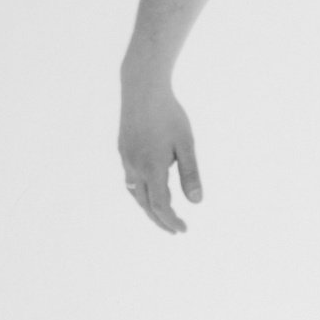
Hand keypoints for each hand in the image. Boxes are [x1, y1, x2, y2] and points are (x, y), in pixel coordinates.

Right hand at [119, 77, 201, 234]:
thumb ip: (190, 173)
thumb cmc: (169, 114)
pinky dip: (139, 192)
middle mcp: (135, 167)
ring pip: (134, 193)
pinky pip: (129, 179)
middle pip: (145, 204)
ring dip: (148, 208)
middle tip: (175, 230)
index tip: (183, 229)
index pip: (160, 206)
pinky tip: (147, 190)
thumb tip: (197, 202)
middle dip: (160, 220)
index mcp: (152, 168)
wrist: (142, 89)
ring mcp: (126, 159)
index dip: (171, 220)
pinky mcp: (123, 150)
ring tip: (162, 215)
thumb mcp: (186, 144)